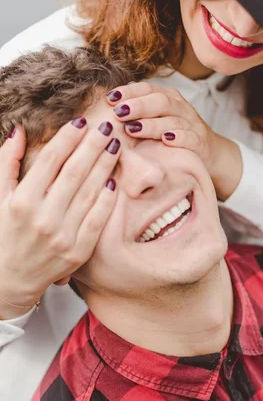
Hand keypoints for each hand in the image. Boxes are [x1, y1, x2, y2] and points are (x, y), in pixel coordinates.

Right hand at [0, 120, 120, 317]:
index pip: (50, 160)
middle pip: (74, 172)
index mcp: (22, 201)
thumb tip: (18, 130)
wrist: (10, 279)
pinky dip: (107, 199)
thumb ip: (7, 162)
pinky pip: (97, 220)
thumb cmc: (4, 233)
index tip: (81, 120)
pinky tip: (114, 180)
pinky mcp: (78, 252)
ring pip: (89, 192)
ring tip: (114, 146)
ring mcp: (62, 236)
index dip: (68, 138)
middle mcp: (43, 218)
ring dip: (105, 166)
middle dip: (92, 145)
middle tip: (107, 126)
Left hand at [107, 82, 243, 199]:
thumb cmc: (174, 136)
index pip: (147, 89)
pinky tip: (166, 140)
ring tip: (134, 129)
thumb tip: (105, 108)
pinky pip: (190, 138)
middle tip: (119, 113)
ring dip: (152, 124)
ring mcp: (192, 125)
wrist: (209, 152)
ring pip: (172, 121)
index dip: (128, 92)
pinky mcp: (200, 143)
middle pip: (160, 101)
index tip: (109, 98)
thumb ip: (137, 113)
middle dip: (138, 106)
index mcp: (168, 98)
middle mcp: (181, 108)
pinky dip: (179, 138)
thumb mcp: (156, 119)